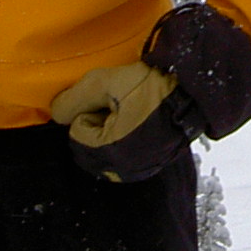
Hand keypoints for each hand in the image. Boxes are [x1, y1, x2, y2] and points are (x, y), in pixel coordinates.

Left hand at [51, 62, 193, 181]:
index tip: (110, 99)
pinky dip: (124, 143)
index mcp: (111, 150)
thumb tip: (56, 113)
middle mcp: (124, 167)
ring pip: (104, 155)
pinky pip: (124, 160)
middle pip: (87, 148)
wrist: (193, 90)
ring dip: (109, 134)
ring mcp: (140, 168)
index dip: (89, 111)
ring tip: (129, 112)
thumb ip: (73, 99)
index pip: (77, 133)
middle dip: (96, 126)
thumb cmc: (152, 84)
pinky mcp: (153, 165)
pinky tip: (138, 122)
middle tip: (117, 106)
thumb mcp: (104, 82)